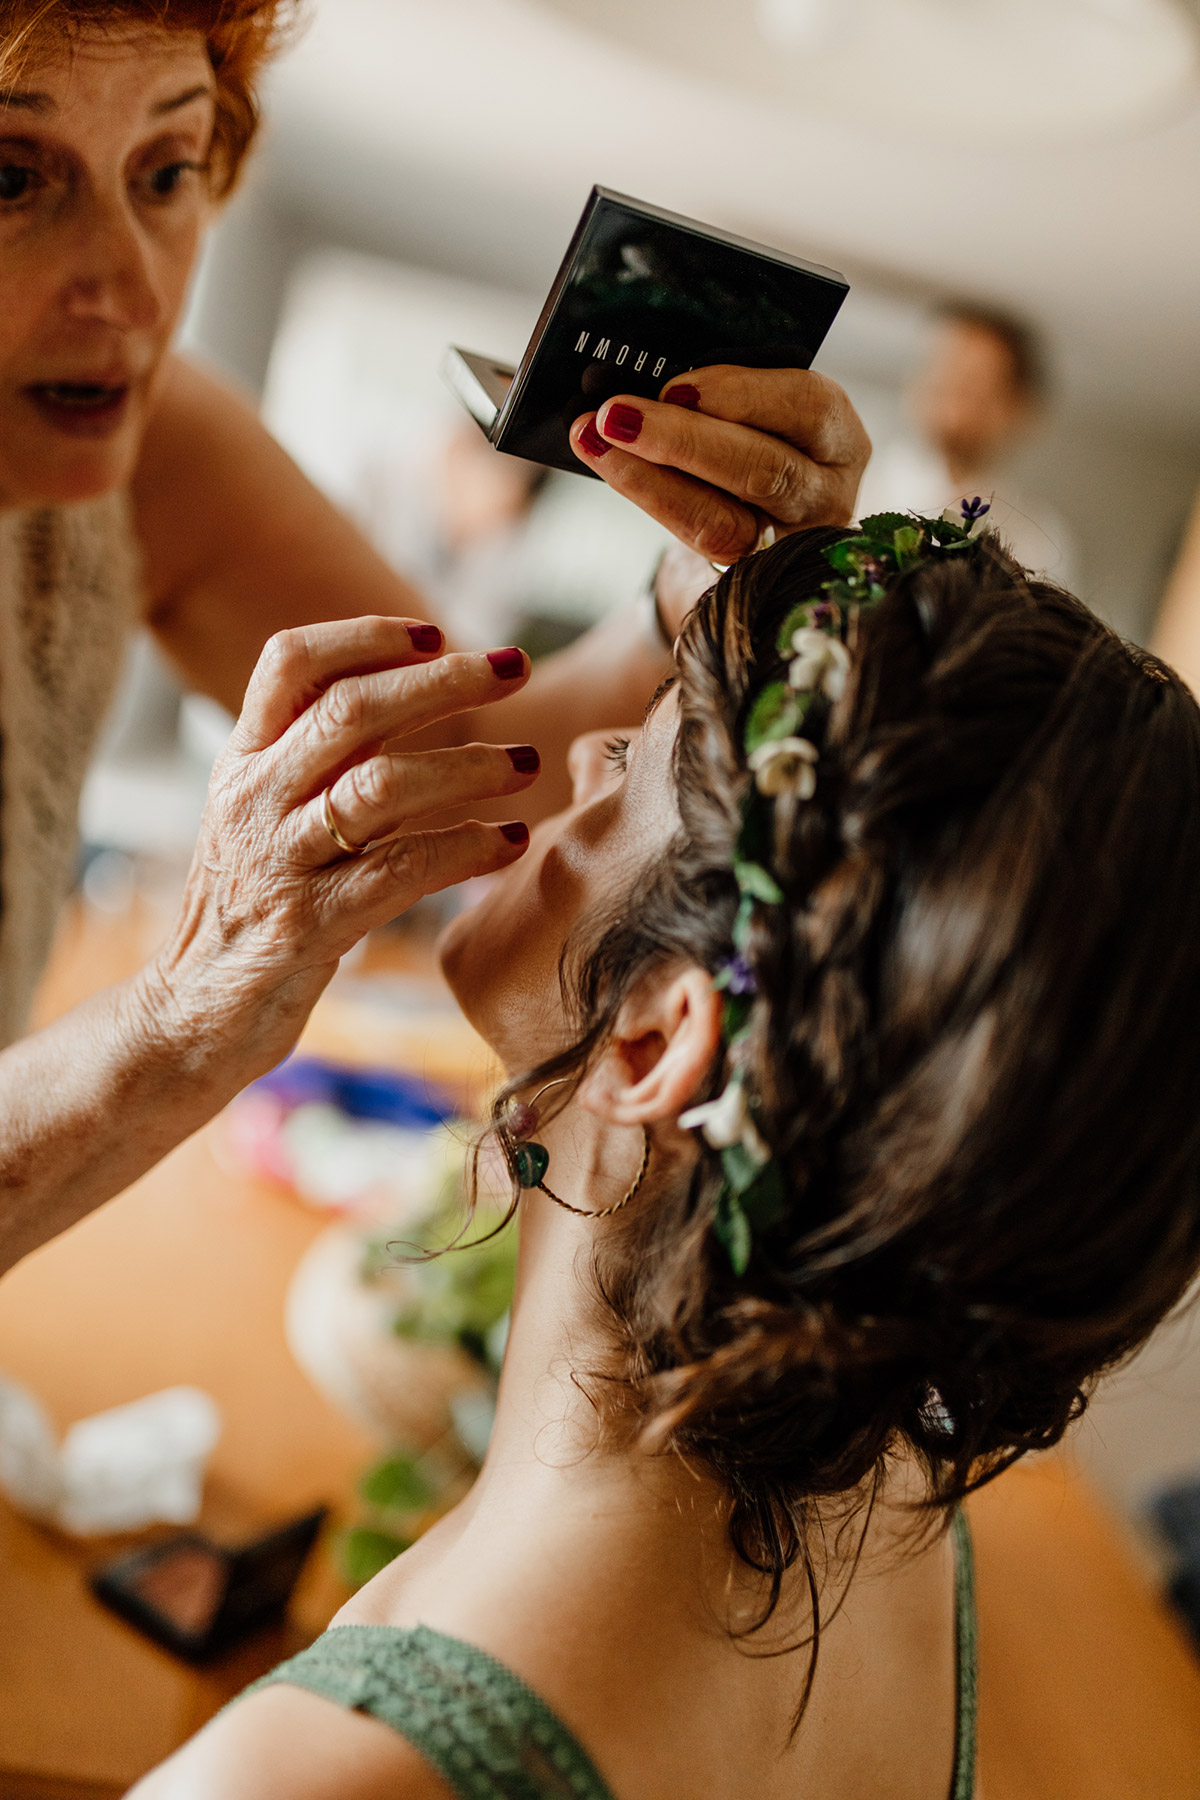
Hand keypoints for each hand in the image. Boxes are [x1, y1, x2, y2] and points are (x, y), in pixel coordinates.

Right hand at [147, 618, 537, 1073]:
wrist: (192, 1014)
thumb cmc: (253, 910)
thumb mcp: (271, 819)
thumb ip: (325, 763)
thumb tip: (415, 697)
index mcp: (242, 762)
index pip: (290, 663)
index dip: (364, 636)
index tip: (435, 632)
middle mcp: (252, 800)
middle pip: (350, 710)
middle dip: (442, 681)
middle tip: (515, 668)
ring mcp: (277, 862)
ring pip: (381, 786)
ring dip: (468, 767)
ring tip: (527, 764)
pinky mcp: (308, 925)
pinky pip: (401, 869)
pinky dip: (467, 848)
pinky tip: (511, 842)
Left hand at [570, 366, 870, 566]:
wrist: (744, 529)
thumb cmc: (751, 447)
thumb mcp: (758, 410)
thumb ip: (727, 392)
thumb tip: (656, 373)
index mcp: (840, 436)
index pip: (809, 407)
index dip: (744, 394)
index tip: (677, 384)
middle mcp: (827, 496)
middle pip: (765, 469)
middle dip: (683, 438)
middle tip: (615, 413)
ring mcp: (788, 546)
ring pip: (724, 518)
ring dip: (651, 475)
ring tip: (597, 438)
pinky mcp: (746, 577)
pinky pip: (693, 542)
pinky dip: (649, 498)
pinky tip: (611, 466)